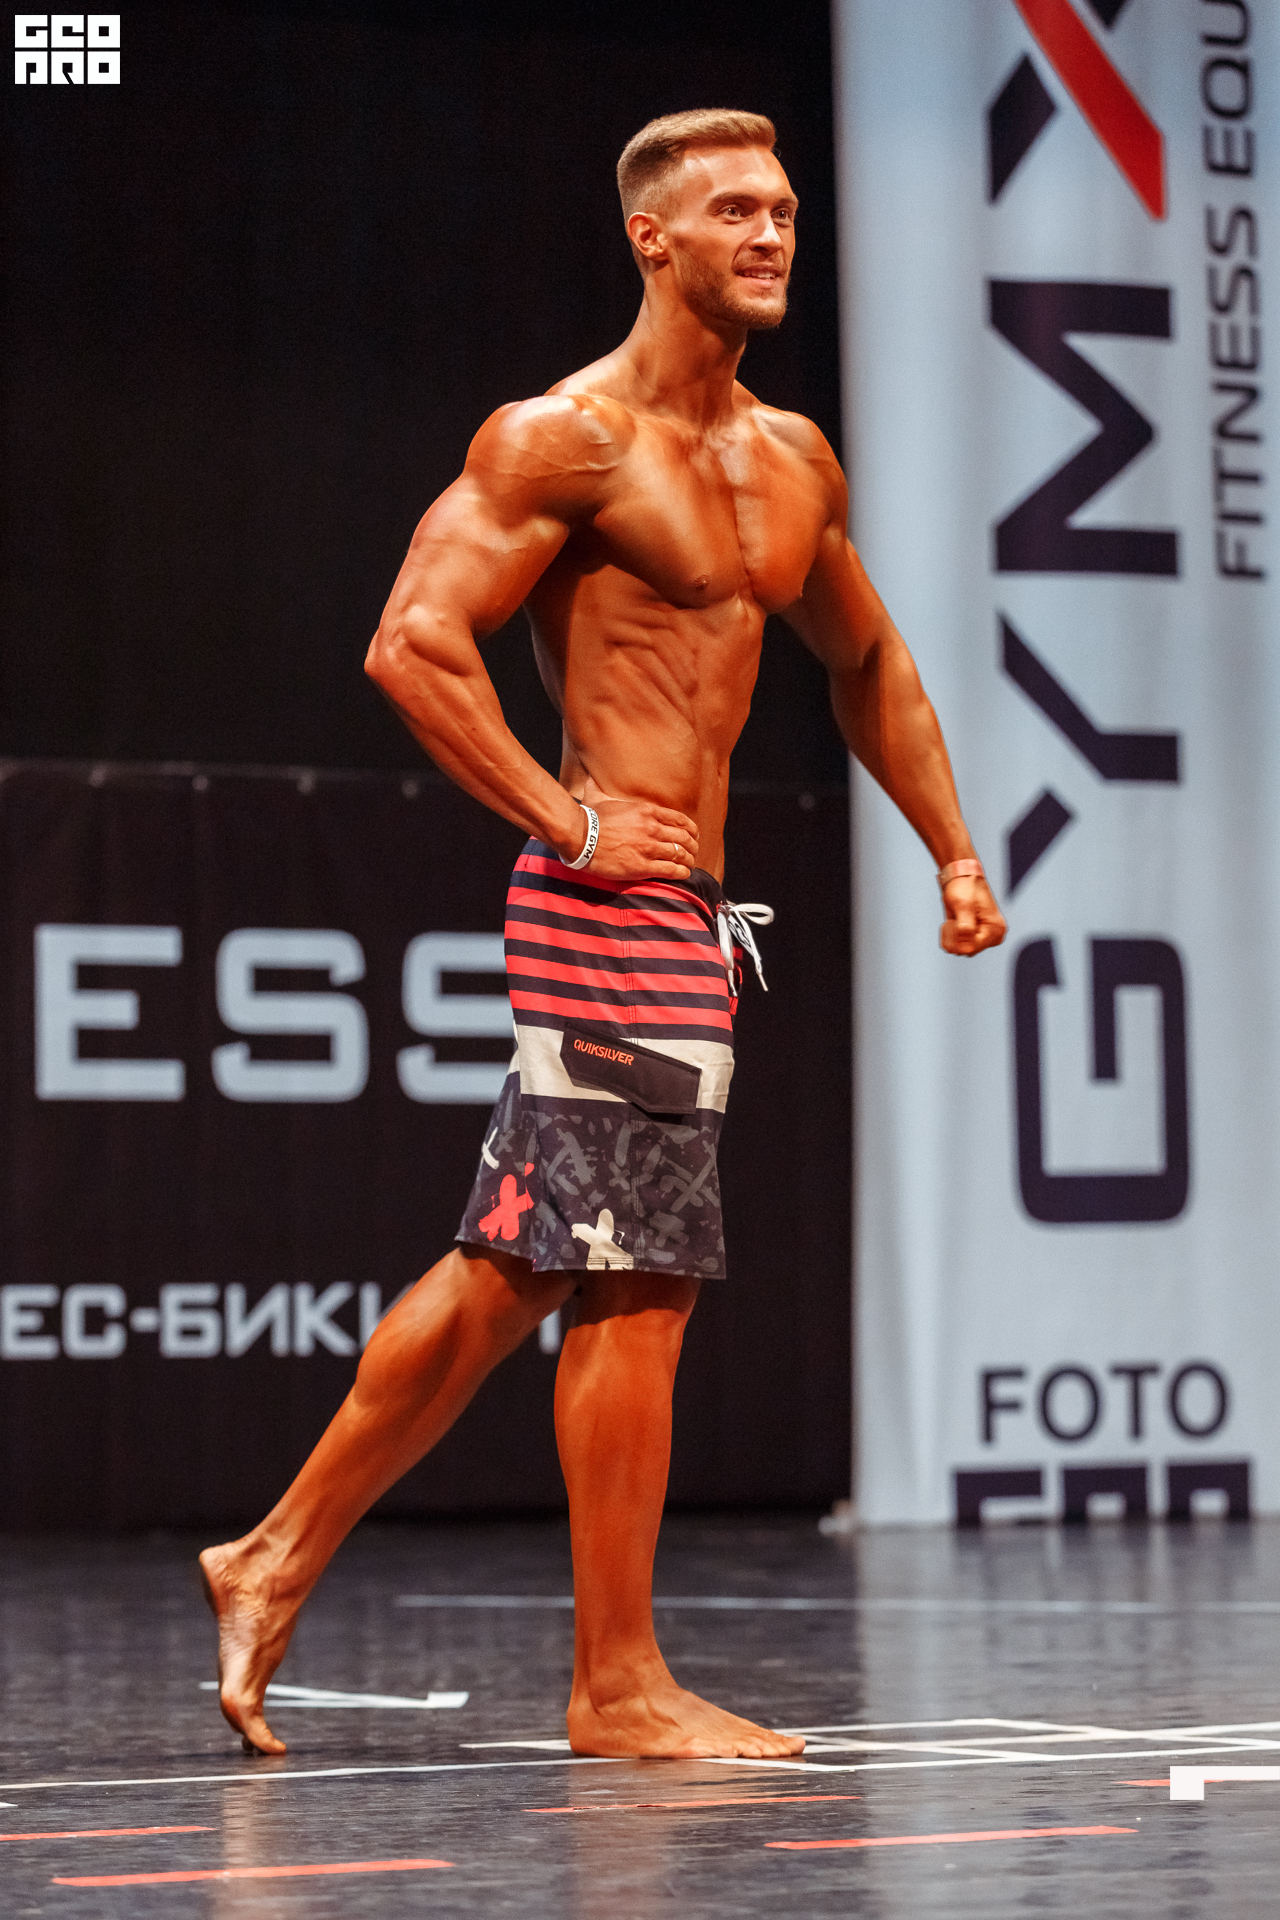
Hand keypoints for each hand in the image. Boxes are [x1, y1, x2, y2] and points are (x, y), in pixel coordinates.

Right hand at [563, 795, 699, 881]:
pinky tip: (683, 874)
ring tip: (689, 865)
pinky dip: (681, 872)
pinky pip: (670, 870)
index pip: (680, 820)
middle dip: (693, 846)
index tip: (694, 835)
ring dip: (689, 861)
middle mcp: (652, 828)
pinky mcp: (642, 866)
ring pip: (680, 854)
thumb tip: (589, 779)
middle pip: (684, 838)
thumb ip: (599, 788)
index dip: (691, 829)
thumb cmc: (588, 818)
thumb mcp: (598, 798)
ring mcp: (648, 848)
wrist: (579, 838)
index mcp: (647, 811)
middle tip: (694, 852)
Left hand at [939, 874, 1005, 955]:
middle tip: (955, 917)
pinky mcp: (972, 937)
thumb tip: (965, 948)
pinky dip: (949, 936)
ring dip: (950, 934)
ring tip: (955, 917)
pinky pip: (955, 947)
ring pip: (958, 950)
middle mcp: (992, 937)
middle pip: (964, 951)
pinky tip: (952, 921)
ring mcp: (982, 937)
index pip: (970, 948)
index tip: (956, 920)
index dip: (957, 936)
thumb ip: (965, 927)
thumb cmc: (964, 887)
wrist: (960, 875)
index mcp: (996, 930)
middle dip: (954, 935)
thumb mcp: (963, 905)